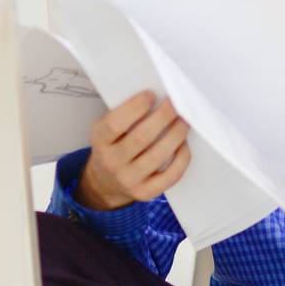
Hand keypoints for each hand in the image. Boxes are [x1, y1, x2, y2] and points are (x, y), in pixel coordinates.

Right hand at [76, 92, 190, 211]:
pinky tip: (184, 144)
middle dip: (163, 117)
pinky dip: (181, 158)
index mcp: (100, 140)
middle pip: (141, 138)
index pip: (115, 124)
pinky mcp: (144, 192)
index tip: (152, 94)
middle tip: (177, 104)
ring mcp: (127, 180)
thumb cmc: (115, 143)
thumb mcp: (109, 126)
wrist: (106, 181)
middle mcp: (111, 162)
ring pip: (157, 156)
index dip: (135, 107)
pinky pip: (169, 176)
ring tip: (185, 120)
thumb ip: (127, 112)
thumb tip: (159, 92)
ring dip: (176, 135)